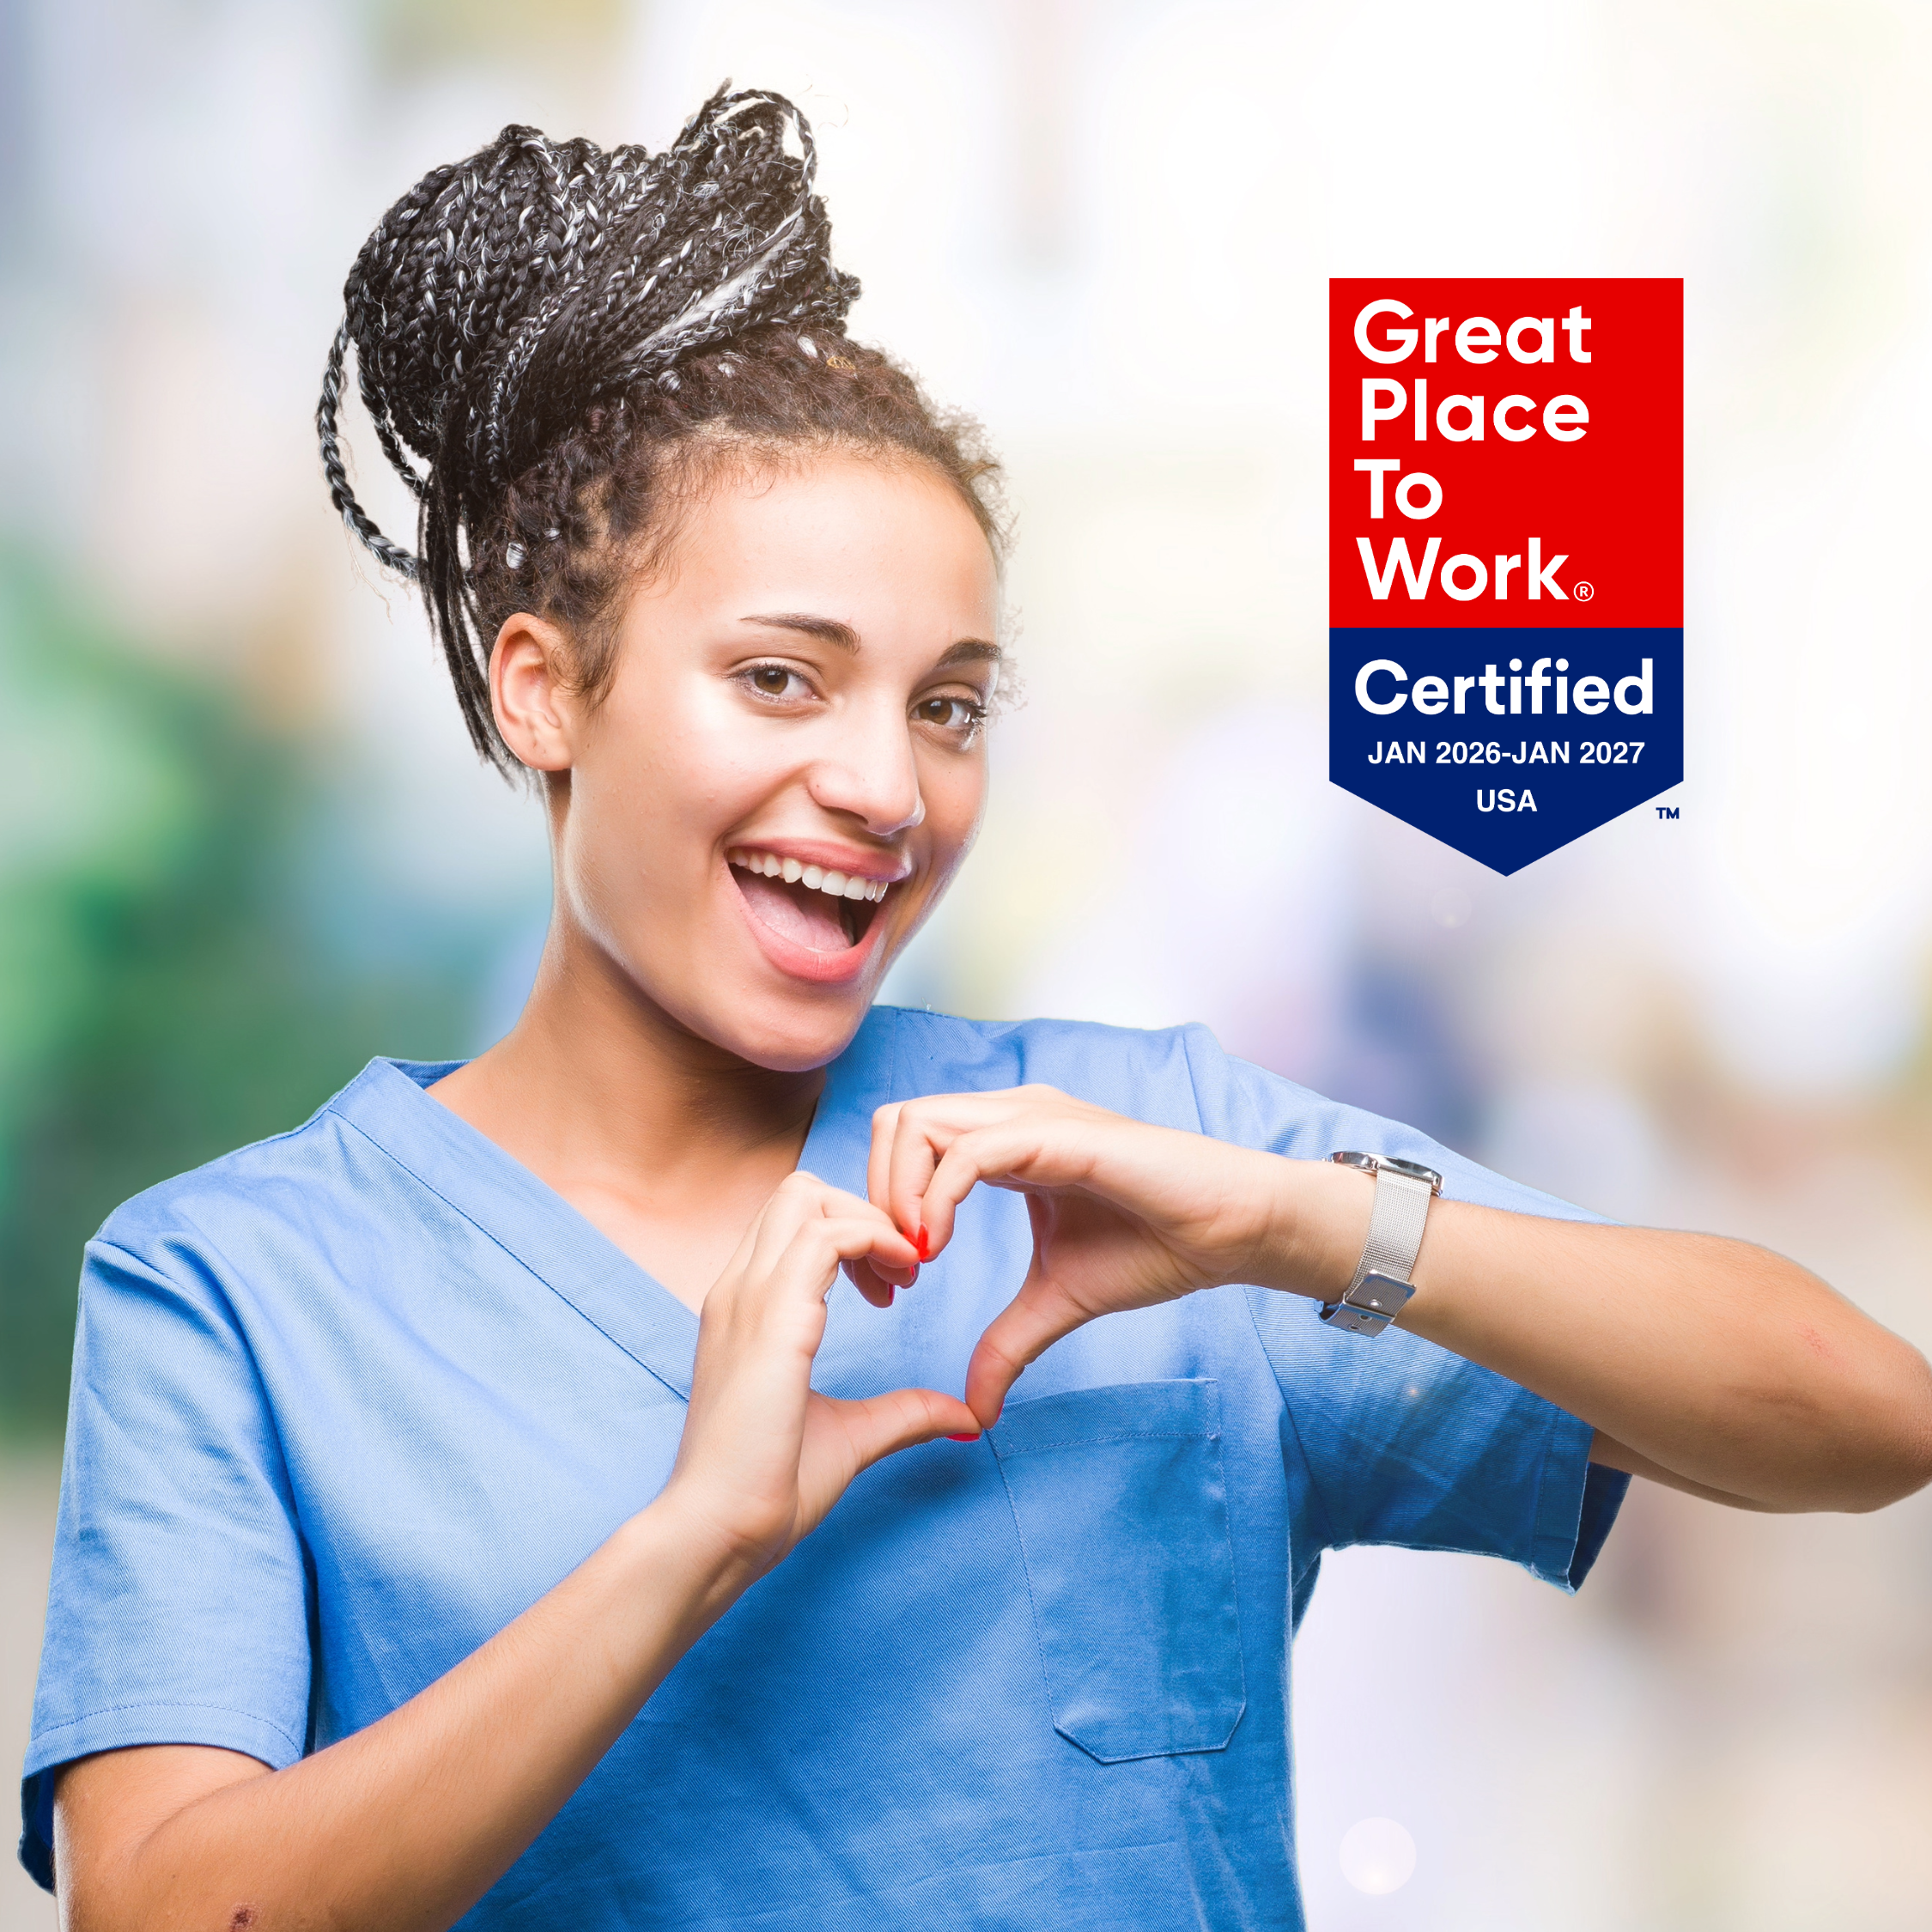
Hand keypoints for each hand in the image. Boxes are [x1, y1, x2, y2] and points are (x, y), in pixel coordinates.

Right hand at [661, 1171, 980, 1580]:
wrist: (718, 1532)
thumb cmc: (767, 1491)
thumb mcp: (850, 1436)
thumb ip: (903, 1413)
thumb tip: (963, 1415)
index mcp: (745, 1309)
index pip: (793, 1221)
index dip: (853, 1234)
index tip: (893, 1286)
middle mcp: (739, 1289)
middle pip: (800, 1190)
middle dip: (864, 1210)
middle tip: (905, 1269)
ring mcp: (748, 1296)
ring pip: (809, 1195)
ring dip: (871, 1220)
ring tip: (906, 1273)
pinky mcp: (771, 1317)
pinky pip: (827, 1236)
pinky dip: (874, 1240)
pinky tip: (900, 1283)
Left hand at [868, 1087, 1324, 1425]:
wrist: (1230, 1232)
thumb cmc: (1156, 1246)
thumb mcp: (1057, 1301)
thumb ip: (1007, 1344)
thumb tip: (974, 1411)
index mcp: (1002, 1141)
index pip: (905, 1144)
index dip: (881, 1206)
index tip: (895, 1279)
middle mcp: (1008, 1116)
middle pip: (894, 1121)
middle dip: (873, 1193)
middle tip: (895, 1268)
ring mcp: (1030, 1116)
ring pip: (917, 1122)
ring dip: (897, 1193)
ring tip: (916, 1258)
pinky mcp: (1056, 1133)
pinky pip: (968, 1152)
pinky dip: (937, 1198)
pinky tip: (939, 1248)